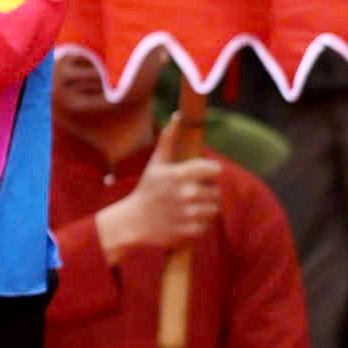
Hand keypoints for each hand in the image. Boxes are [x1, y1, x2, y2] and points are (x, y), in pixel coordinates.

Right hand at [97, 123, 220, 258]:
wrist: (132, 223)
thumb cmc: (146, 190)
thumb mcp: (156, 164)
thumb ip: (169, 140)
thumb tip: (178, 116)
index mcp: (180, 175)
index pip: (216, 170)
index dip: (209, 172)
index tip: (199, 176)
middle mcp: (186, 194)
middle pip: (216, 191)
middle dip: (206, 192)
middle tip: (189, 194)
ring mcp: (188, 214)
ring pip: (214, 208)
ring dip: (204, 208)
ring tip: (187, 207)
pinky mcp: (190, 230)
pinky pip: (207, 224)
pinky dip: (199, 223)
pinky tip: (184, 220)